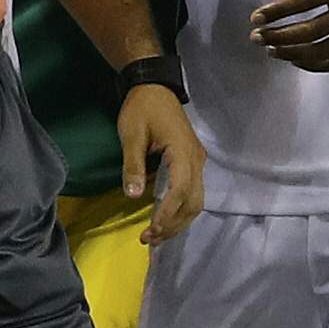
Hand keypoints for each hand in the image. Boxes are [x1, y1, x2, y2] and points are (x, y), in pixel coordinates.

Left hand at [117, 81, 204, 236]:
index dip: (167, 213)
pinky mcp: (192, 162)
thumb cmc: (141, 108)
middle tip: (149, 239)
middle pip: (193, 201)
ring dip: (178, 221)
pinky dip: (180, 210)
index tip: (151, 230)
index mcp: (182, 151)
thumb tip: (133, 195)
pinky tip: (164, 220)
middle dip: (174, 224)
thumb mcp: (131, 133)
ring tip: (155, 236)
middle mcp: (196, 159)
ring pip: (196, 201)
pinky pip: (192, 193)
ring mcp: (197, 161)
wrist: (154, 87)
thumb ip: (133, 165)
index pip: (180, 189)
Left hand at [250, 0, 328, 69]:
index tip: (255, 17)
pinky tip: (296, 60)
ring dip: (291, 54)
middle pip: (307, 32)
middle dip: (278, 36)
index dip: (277, 11)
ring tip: (271, 50)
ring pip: (319, 52)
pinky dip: (312, 66)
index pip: (303, 1)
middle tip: (256, 37)